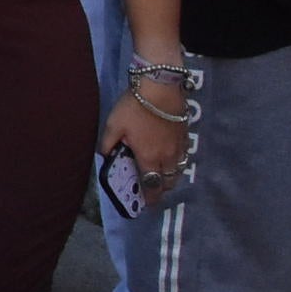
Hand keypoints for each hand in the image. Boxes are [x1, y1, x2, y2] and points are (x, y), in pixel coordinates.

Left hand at [102, 80, 193, 199]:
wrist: (161, 88)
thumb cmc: (135, 107)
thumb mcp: (114, 125)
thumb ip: (108, 143)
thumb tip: (105, 156)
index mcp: (148, 158)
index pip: (151, 185)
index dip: (149, 197)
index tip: (146, 203)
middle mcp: (166, 158)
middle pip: (167, 182)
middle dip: (160, 189)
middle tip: (152, 189)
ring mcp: (178, 148)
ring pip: (178, 171)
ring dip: (170, 177)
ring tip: (161, 175)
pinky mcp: (186, 137)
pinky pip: (183, 158)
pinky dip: (177, 163)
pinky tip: (171, 157)